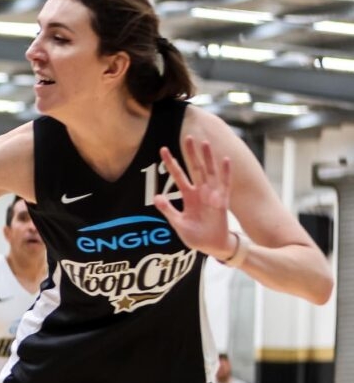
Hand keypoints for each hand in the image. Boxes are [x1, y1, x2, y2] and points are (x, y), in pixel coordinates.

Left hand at [153, 137, 235, 260]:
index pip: (178, 175)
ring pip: (209, 172)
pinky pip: (225, 184)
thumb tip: (156, 197)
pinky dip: (225, 173)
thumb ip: (168, 210)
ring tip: (204, 143)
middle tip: (187, 136)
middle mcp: (200, 191)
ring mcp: (212, 195)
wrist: (211, 246)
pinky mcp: (222, 201)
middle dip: (191, 153)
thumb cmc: (195, 234)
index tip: (163, 149)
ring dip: (207, 158)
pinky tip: (225, 160)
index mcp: (188, 196)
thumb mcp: (178, 223)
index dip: (171, 163)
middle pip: (195, 168)